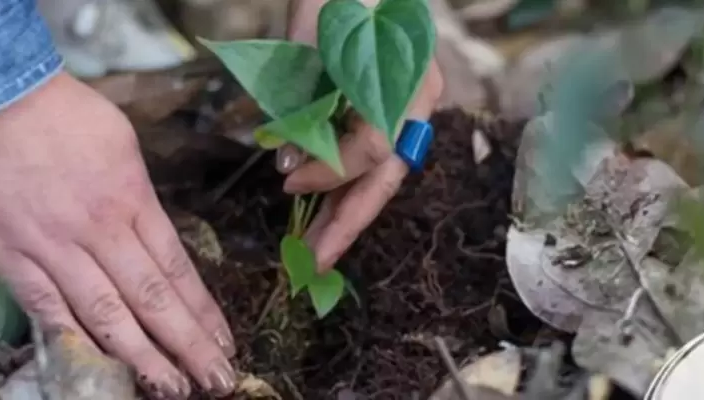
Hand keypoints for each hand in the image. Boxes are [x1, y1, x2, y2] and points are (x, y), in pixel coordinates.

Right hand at [0, 72, 234, 398]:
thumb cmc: (57, 111)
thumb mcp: (120, 142)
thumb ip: (138, 196)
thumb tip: (151, 234)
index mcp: (132, 198)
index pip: (176, 268)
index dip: (202, 311)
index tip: (224, 342)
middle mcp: (100, 229)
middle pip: (152, 298)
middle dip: (188, 345)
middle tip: (216, 381)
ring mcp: (53, 247)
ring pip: (106, 314)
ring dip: (142, 356)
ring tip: (170, 388)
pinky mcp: (9, 257)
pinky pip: (47, 309)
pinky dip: (77, 342)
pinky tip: (103, 371)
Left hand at [276, 63, 443, 269]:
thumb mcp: (309, 41)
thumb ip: (300, 100)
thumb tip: (288, 161)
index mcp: (405, 82)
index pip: (373, 147)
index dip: (329, 172)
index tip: (285, 180)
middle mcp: (418, 102)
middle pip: (386, 178)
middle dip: (348, 224)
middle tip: (313, 264)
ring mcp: (412, 109)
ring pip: (382, 176)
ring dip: (347, 213)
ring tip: (316, 251)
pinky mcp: (395, 114)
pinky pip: (375, 162)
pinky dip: (348, 188)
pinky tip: (325, 212)